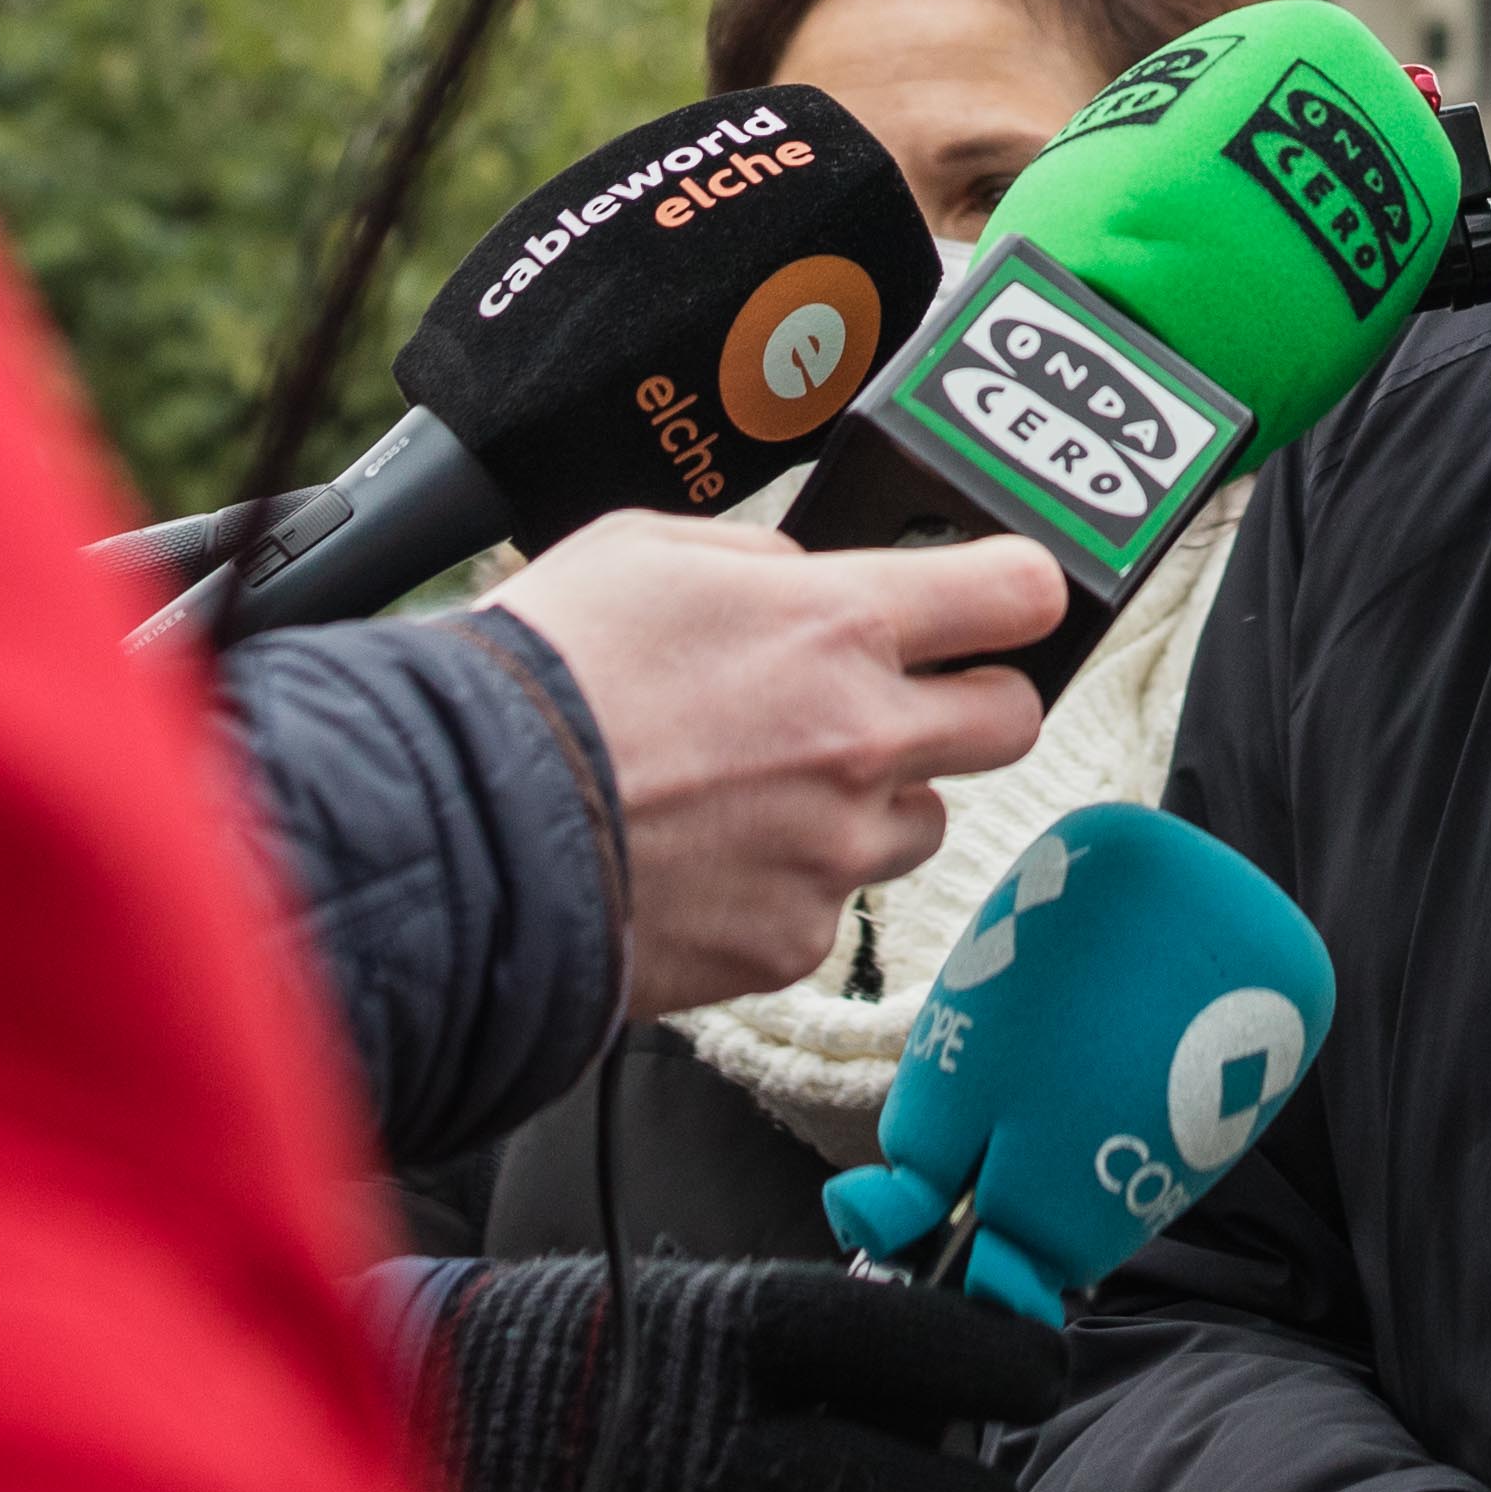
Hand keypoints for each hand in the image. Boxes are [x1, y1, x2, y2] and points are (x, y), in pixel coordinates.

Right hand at [480, 516, 1062, 1014]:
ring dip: (871, 802)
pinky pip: (828, 907)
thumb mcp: (646, 550)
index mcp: (839, 625)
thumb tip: (806, 580)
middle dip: (975, 702)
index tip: (1009, 599)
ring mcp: (833, 851)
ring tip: (766, 789)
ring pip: (920, 822)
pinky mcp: (791, 942)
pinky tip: (708, 859)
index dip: (1024, 590)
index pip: (1021, 591)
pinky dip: (786, 885)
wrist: (466, 828)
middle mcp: (863, 740)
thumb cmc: (539, 679)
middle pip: (1013, 719)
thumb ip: (760, 561)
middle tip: (911, 700)